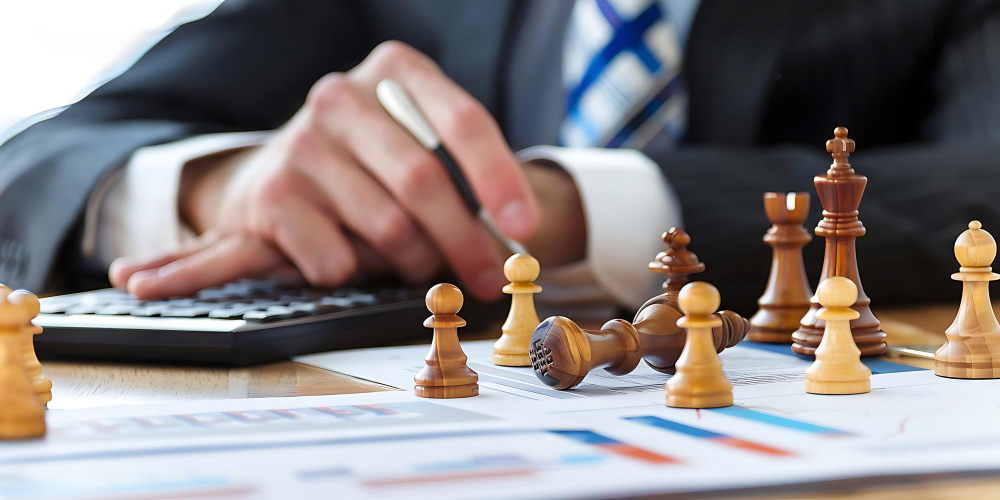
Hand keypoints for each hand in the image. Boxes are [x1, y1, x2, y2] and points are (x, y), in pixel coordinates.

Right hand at [110, 41, 541, 299]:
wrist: (272, 178)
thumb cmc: (366, 167)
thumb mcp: (416, 146)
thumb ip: (461, 178)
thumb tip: (508, 245)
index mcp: (395, 72)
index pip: (463, 121)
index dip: (500, 178)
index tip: (525, 226)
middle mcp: (343, 97)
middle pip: (424, 180)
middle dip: (465, 241)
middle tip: (488, 279)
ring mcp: (302, 143)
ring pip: (388, 227)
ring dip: (412, 262)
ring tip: (410, 262)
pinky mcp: (273, 195)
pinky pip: (340, 262)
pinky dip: (358, 273)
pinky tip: (350, 254)